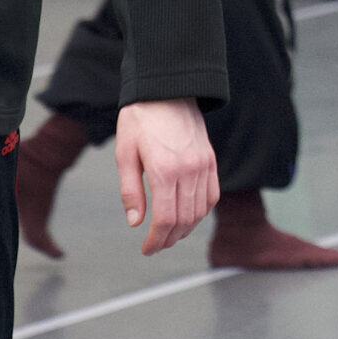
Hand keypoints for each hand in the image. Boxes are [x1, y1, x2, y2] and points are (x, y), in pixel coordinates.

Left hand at [116, 98, 218, 256]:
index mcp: (164, 170)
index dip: (156, 240)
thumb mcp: (125, 153)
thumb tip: (135, 222)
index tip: (146, 249)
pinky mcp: (211, 161)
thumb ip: (130, 190)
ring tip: (170, 235)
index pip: (165, 219)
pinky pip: (212, 195)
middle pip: (184, 220)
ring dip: (186, 229)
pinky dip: (201, 212)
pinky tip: (189, 216)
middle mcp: (189, 171)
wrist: (168, 90)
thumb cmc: (140, 120)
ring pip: (200, 211)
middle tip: (155, 246)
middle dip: (169, 239)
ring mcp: (204, 166)